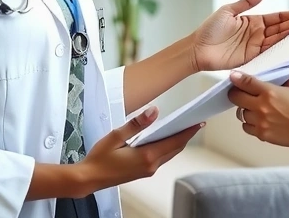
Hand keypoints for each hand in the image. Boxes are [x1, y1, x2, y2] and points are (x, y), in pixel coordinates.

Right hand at [78, 106, 202, 193]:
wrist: (89, 178)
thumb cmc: (99, 158)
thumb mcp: (116, 136)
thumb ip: (136, 124)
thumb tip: (154, 111)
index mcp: (146, 156)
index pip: (174, 141)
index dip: (188, 131)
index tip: (199, 122)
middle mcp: (151, 165)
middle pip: (175, 148)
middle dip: (186, 135)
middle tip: (195, 122)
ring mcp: (147, 170)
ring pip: (169, 154)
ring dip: (177, 141)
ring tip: (184, 128)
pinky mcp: (143, 171)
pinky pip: (161, 157)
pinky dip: (167, 147)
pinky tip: (165, 139)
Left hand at [190, 0, 288, 71]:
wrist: (197, 49)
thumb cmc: (209, 29)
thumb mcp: (228, 11)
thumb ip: (247, 2)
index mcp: (254, 20)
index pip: (279, 17)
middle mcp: (259, 33)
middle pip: (283, 28)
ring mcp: (257, 46)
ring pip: (280, 40)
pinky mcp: (253, 58)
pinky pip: (271, 53)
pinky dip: (283, 50)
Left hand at [227, 73, 288, 148]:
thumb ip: (283, 77)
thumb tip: (275, 72)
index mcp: (269, 92)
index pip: (245, 82)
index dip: (236, 78)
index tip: (233, 76)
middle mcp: (262, 107)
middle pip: (236, 98)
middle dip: (235, 94)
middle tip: (238, 93)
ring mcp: (261, 122)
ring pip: (240, 114)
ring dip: (245, 110)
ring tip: (253, 108)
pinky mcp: (262, 134)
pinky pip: (246, 127)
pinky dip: (249, 124)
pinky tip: (257, 120)